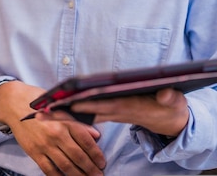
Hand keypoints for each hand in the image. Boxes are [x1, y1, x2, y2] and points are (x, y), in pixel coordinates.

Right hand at [0, 81, 105, 174]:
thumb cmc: (43, 106)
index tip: (102, 162)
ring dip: (77, 174)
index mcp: (66, 121)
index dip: (96, 153)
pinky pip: (48, 169)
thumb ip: (80, 123)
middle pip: (77, 155)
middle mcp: (56, 134)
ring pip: (65, 165)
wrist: (17, 105)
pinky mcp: (34, 152)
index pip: (85, 140)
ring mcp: (44, 144)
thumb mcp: (64, 110)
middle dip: (90, 168)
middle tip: (99, 174)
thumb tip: (96, 135)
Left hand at [46, 88, 189, 137]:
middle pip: (88, 113)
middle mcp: (119, 112)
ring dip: (65, 114)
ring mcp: (116, 113)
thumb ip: (170, 97)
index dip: (86, 105)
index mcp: (131, 107)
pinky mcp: (115, 113)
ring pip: (86, 115)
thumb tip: (166, 94)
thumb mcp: (176, 102)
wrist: (174, 123)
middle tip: (40, 114)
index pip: (105, 106)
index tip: (68, 104)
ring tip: (43, 113)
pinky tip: (62, 112)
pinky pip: (92, 114)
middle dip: (65, 113)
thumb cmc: (173, 109)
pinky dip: (76, 113)